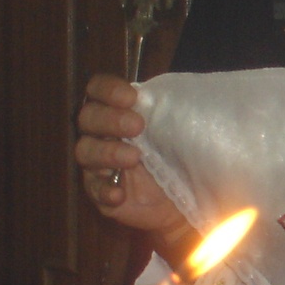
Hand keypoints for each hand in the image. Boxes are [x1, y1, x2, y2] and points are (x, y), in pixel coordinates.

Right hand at [74, 75, 190, 240]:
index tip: (131, 96)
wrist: (187, 194)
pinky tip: (118, 194)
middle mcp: (101, 133)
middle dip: (110, 119)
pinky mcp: (100, 191)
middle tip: (137, 125)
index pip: (98, 90)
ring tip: (134, 157)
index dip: (107, 89)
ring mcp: (97, 163)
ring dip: (108, 152)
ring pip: (85, 151)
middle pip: (88, 118)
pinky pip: (94, 190)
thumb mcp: (181, 129)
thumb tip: (198, 94)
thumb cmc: (180, 152)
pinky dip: (104, 191)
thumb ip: (174, 111)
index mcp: (117, 110)